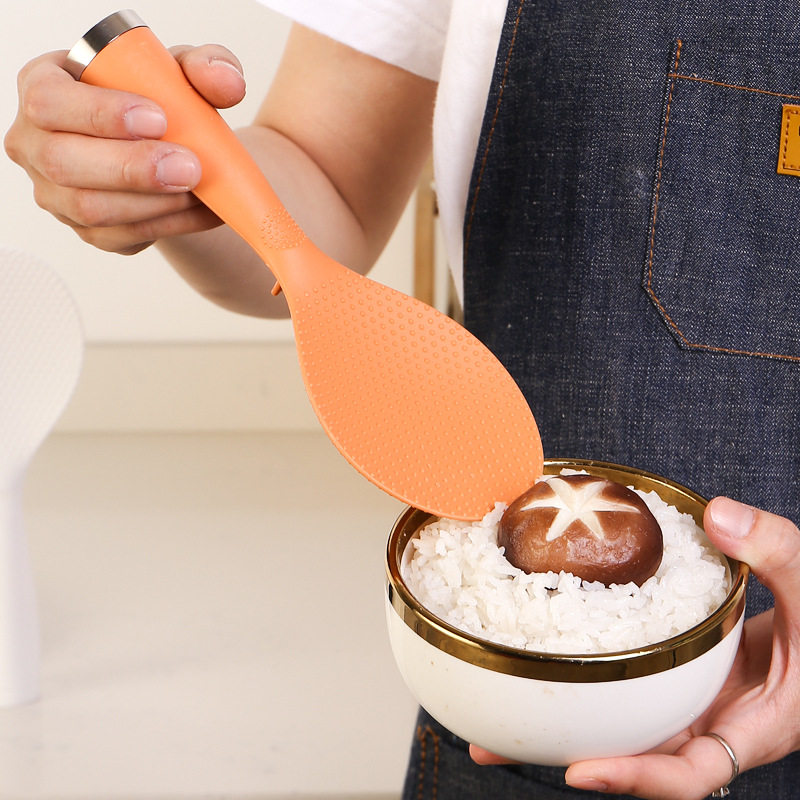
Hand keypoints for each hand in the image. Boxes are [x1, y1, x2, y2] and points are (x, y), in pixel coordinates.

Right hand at [4, 44, 245, 254]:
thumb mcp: (183, 72)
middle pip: (63, 163)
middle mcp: (36, 145)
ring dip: (154, 203)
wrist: (174, 150)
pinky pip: (122, 236)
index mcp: (43, 88)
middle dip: (131, 167)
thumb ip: (205, 66)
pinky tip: (204, 210)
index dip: (99, 113)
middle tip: (189, 166)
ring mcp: (57, 195)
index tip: (158, 119)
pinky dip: (171, 225)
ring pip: (92, 209)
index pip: (49, 101)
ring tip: (201, 188)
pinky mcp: (88, 231)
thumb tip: (227, 83)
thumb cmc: (161, 100)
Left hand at [471, 496, 799, 799]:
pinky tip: (540, 651)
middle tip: (492, 745)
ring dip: (561, 715)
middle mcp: (707, 722)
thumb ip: (777, 553)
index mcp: (748, 727)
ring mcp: (684, 699)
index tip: (580, 770)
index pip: (689, 772)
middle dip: (564, 751)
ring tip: (490, 708)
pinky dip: (583, 672)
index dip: (636, 778)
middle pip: (632, 754)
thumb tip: (721, 516)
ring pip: (618, 718)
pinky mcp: (671, 675)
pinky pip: (622, 680)